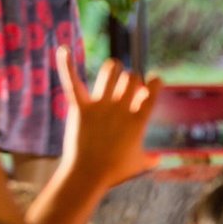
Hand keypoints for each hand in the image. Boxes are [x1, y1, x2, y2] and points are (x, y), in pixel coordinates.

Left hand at [57, 46, 160, 188]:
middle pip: (131, 78)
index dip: (154, 83)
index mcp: (138, 121)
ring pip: (110, 72)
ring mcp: (100, 106)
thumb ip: (151, 158)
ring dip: (113, 69)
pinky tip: (63, 49)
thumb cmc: (114, 171)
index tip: (152, 83)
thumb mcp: (139, 164)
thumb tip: (160, 159)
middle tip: (126, 87)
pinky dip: (66, 64)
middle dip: (131, 77)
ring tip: (112, 72)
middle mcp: (120, 109)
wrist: (87, 175)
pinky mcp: (79, 107)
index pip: (152, 92)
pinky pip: (72, 81)